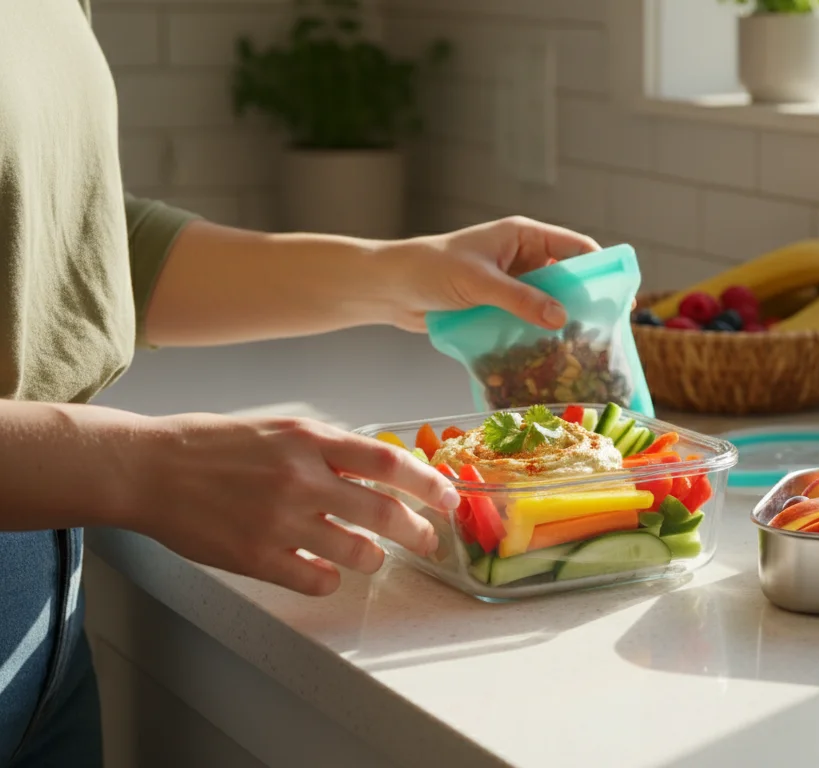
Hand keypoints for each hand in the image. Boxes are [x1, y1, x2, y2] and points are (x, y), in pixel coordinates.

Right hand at [126, 413, 459, 595]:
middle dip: (418, 532)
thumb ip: (327, 448)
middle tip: (429, 540)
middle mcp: (302, 479)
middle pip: (385, 513)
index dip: (429, 484)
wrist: (148, 468)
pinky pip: (317, 580)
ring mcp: (281, 520)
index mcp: (311, 440)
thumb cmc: (212, 445)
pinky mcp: (258, 556)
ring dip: (374, 559)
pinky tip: (324, 572)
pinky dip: (330, 579)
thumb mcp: (279, 428)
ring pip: (358, 553)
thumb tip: (378, 470)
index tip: (448, 498)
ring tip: (370, 557)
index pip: (389, 464)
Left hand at [382, 216, 601, 332]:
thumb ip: (520, 299)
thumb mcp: (479, 283)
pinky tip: (548, 355)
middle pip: (567, 278)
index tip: (619, 296)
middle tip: (603, 330)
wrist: (389, 288)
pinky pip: (527, 319)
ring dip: (559, 322)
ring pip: (548, 302)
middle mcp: (522, 257)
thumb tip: (562, 319)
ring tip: (580, 349)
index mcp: (523, 236)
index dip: (600, 269)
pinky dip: (537, 334)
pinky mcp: (498, 306)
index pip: (576, 246)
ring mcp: (510, 283)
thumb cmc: (430, 270)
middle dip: (583, 302)